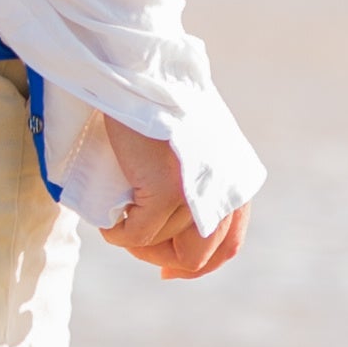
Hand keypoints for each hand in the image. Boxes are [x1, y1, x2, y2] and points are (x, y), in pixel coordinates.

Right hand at [70, 107, 249, 280]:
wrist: (142, 73)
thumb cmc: (161, 105)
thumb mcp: (195, 150)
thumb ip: (197, 187)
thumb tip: (177, 246)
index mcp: (238, 181)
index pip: (227, 246)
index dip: (195, 266)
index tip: (166, 273)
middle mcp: (227, 191)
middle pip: (196, 257)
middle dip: (160, 258)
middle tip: (131, 242)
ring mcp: (199, 193)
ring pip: (162, 246)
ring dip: (134, 241)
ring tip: (116, 215)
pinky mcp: (167, 191)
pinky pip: (136, 236)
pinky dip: (118, 234)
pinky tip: (109, 219)